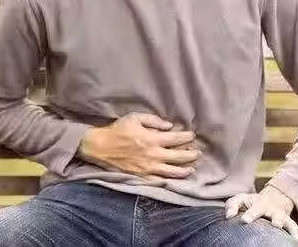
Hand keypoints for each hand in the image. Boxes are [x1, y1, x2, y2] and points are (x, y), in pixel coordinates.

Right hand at [78, 112, 199, 179]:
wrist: (100, 147)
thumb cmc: (118, 130)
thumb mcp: (134, 117)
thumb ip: (153, 120)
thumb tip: (169, 126)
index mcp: (151, 138)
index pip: (175, 139)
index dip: (186, 137)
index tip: (192, 136)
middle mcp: (152, 154)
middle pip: (178, 157)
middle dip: (190, 155)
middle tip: (198, 153)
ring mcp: (148, 167)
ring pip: (172, 172)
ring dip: (184, 170)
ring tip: (192, 168)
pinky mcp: (142, 176)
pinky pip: (159, 180)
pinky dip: (170, 180)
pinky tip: (175, 179)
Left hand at [225, 185, 297, 241]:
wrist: (272, 199)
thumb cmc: (252, 202)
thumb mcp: (241, 199)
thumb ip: (232, 205)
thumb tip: (229, 216)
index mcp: (260, 204)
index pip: (255, 209)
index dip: (251, 214)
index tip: (245, 220)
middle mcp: (273, 211)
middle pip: (276, 215)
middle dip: (276, 220)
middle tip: (275, 225)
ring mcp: (281, 217)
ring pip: (287, 222)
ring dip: (288, 227)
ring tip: (291, 235)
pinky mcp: (288, 223)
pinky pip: (294, 228)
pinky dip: (296, 233)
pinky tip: (297, 240)